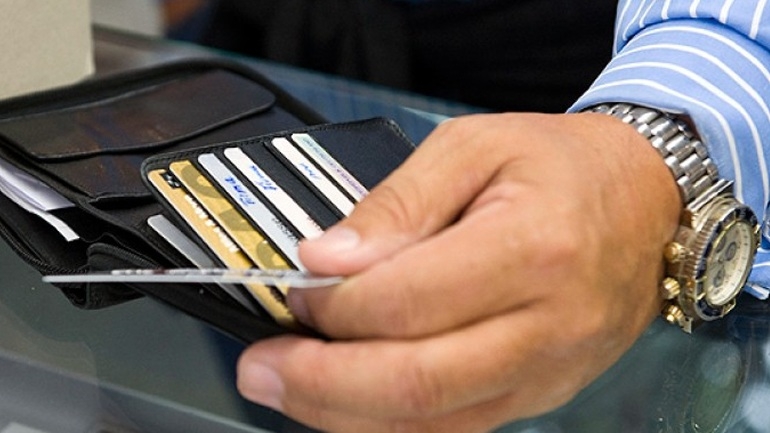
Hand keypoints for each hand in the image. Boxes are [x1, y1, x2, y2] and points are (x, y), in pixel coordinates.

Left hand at [237, 112, 680, 432]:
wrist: (645, 200)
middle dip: (320, 384)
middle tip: (259, 367)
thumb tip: (327, 259)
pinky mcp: (541, 393)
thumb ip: (396, 205)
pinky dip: (390, 422)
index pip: (407, 302)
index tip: (296, 290)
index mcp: (531, 248)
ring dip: (344, 414)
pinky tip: (345, 400)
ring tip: (286, 387)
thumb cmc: (560, 166)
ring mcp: (549, 372)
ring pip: (433, 421)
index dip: (335, 306)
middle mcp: (546, 325)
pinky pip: (456, 426)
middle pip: (416, 383)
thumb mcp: (473, 147)